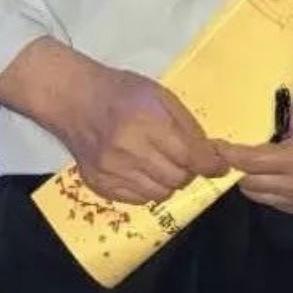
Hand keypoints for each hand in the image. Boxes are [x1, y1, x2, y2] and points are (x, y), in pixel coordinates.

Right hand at [54, 63, 226, 205]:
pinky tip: (143, 171)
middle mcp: (128, 151)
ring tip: (162, 164)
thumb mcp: (162, 96)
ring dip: (168, 182)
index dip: (209, 164)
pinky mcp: (98, 184)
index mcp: (147, 122)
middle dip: (188, 171)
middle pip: (177, 178)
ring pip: (159, 193)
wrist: (74, 100)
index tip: (218, 167)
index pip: (190, 156)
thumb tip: (211, 155)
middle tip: (184, 159)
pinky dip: (147, 189)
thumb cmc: (123, 92)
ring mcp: (111, 171)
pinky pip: (137, 200)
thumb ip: (187, 125)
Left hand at [216, 94, 292, 216]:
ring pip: (256, 194)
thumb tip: (236, 140)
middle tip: (225, 152)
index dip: (229, 154)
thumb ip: (269, 131)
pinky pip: (269, 200)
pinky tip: (266, 173)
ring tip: (245, 163)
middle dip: (235, 167)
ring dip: (247, 178)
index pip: (252, 161)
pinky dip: (262, 187)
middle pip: (249, 181)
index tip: (212, 145)